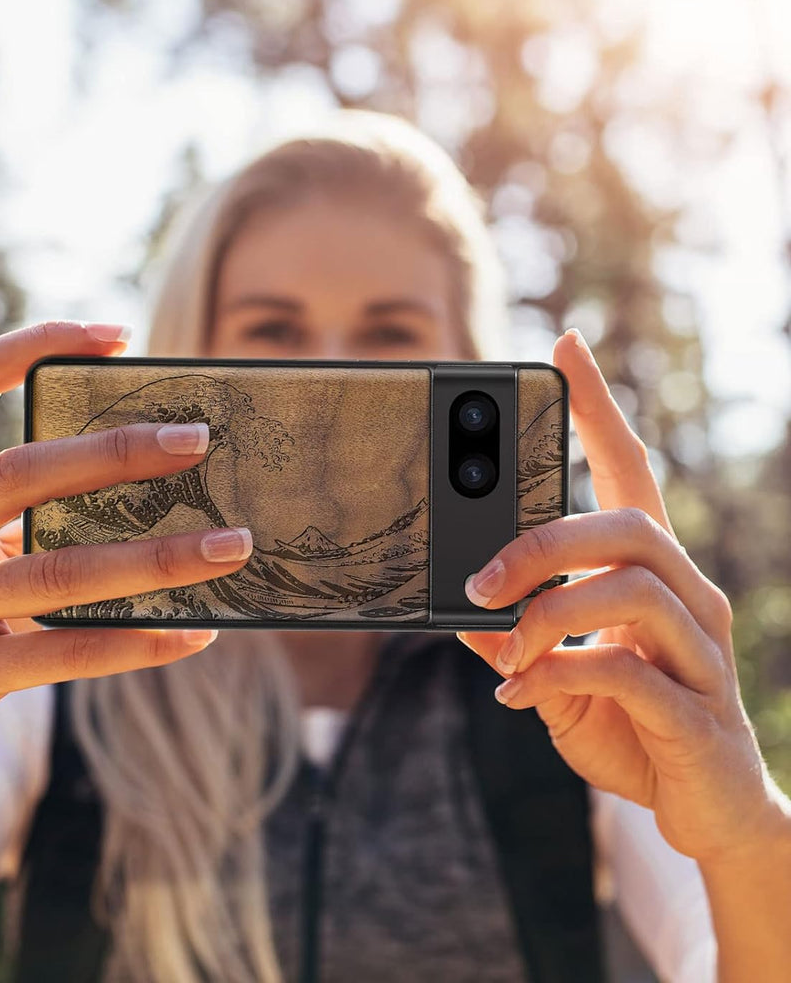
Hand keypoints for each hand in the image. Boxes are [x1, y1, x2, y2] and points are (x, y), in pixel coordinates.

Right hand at [0, 321, 253, 812]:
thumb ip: (21, 516)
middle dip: (116, 452)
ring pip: (54, 572)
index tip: (118, 335)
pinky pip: (60, 653)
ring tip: (230, 545)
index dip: (34, 345)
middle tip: (198, 441)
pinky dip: (136, 642)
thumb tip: (148, 474)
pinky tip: (194, 634)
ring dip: (156, 557)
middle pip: (18, 473)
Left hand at [455, 327, 788, 865]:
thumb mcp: (554, 673)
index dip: (599, 407)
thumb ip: (513, 637)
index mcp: (651, 574)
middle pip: (628, 525)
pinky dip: (559, 673)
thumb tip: (455, 608)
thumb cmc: (629, 724)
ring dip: (546, 615)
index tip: (564, 346)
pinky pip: (627, 670)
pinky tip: (521, 694)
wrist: (703, 811)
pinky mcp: (698, 712)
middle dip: (542, 543)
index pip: (630, 470)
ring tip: (501, 648)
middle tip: (477, 581)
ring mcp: (702, 652)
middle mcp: (688, 597)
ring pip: (631, 589)